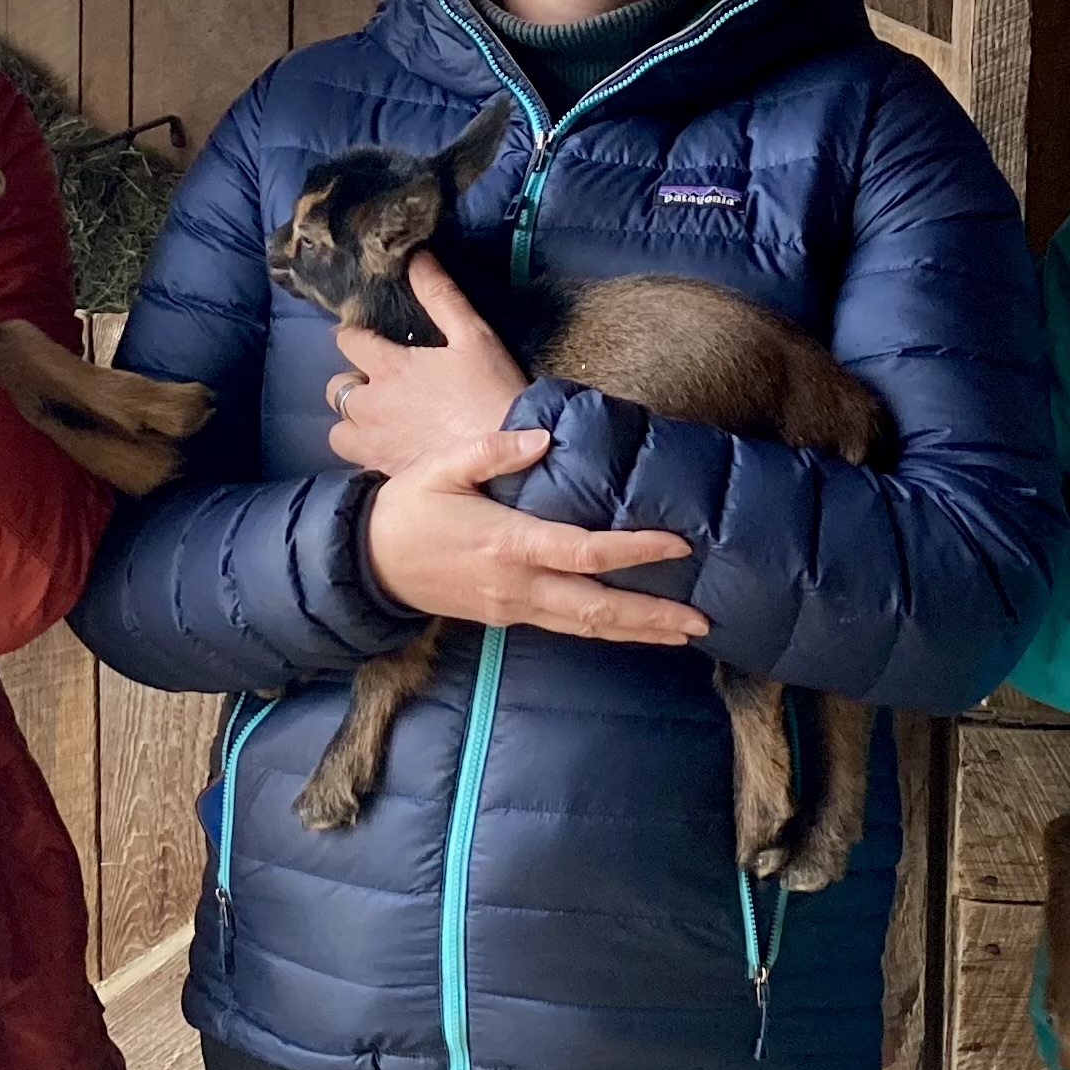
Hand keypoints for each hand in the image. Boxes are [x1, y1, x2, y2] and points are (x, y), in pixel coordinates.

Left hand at [328, 255, 527, 472]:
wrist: (507, 457)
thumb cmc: (493, 391)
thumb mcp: (473, 336)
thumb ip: (441, 296)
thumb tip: (416, 256)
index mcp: (389, 367)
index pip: (348, 341)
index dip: (356, 336)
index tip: (370, 339)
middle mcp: (371, 405)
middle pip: (336, 387)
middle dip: (353, 381)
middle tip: (381, 384)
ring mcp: (374, 443)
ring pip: (338, 431)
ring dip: (352, 422)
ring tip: (378, 421)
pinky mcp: (385, 473)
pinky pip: (357, 464)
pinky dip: (367, 455)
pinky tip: (391, 451)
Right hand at [364, 429, 711, 645]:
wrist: (368, 564)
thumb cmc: (407, 510)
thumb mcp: (441, 468)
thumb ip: (492, 451)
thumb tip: (541, 437)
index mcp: (507, 543)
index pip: (585, 551)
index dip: (635, 549)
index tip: (678, 543)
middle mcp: (517, 584)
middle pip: (596, 607)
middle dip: (652, 616)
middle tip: (701, 619)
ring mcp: (513, 607)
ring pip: (585, 627)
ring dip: (637, 631)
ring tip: (684, 632)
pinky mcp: (507, 617)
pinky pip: (566, 627)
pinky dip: (605, 629)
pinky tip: (633, 626)